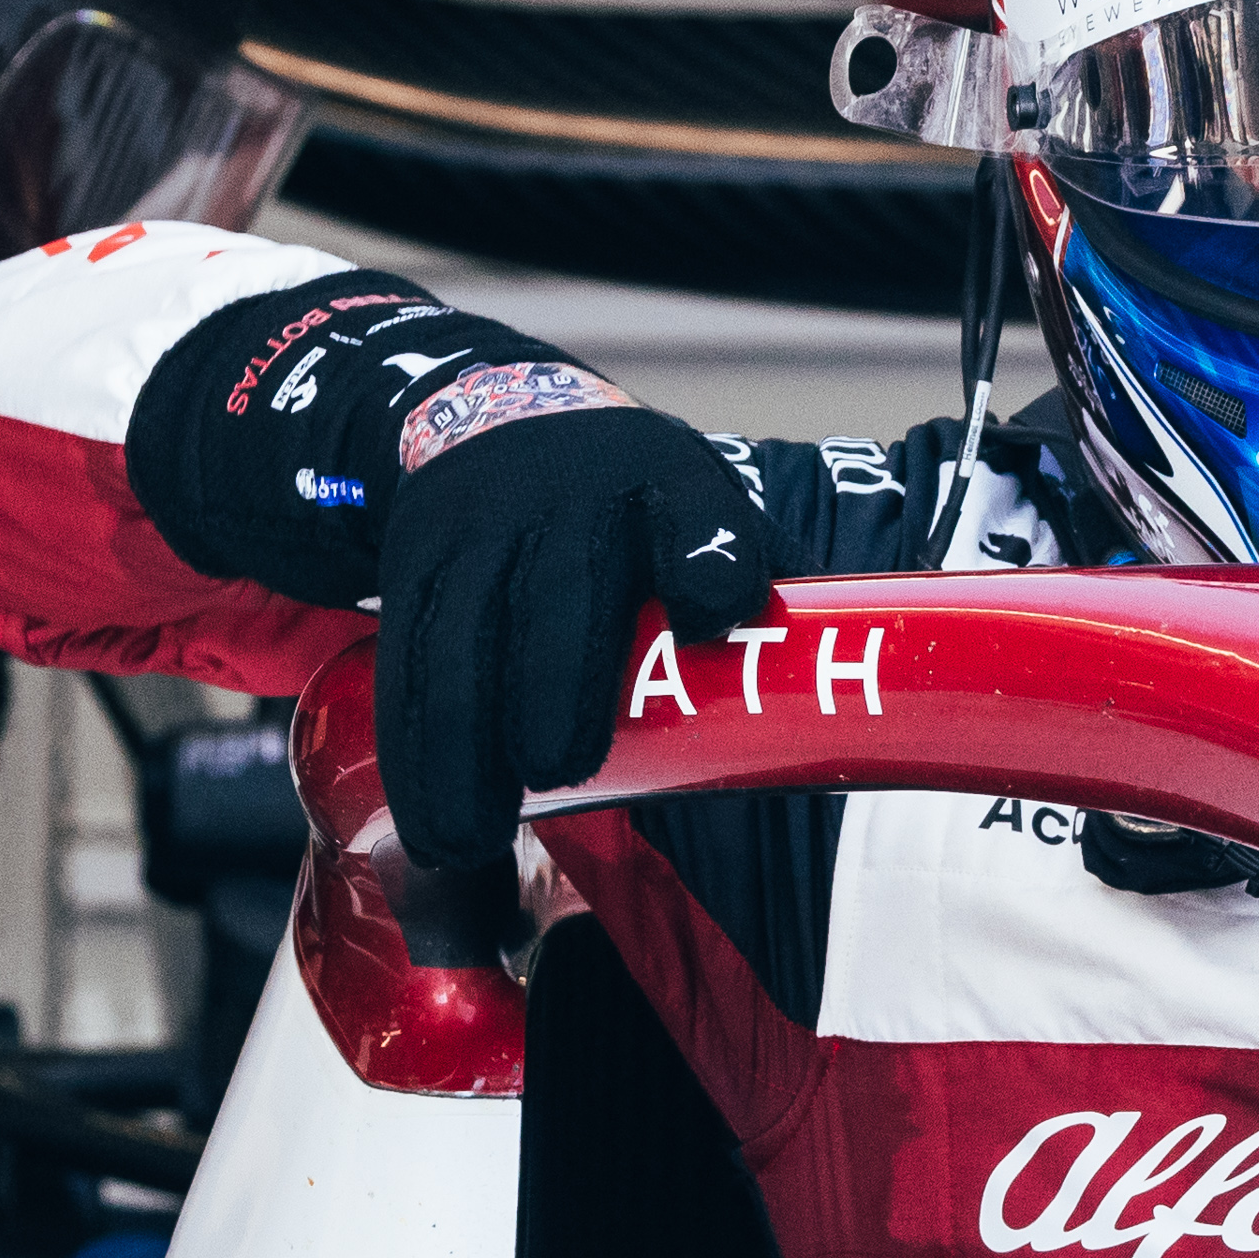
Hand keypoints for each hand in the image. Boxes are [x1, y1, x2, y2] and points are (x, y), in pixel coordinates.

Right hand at [372, 385, 764, 869]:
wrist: (492, 420)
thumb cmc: (632, 508)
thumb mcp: (698, 511)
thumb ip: (760, 597)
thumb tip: (854, 719)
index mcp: (666, 487)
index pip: (698, 517)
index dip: (709, 560)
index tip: (716, 613)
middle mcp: (568, 499)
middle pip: (563, 595)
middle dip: (557, 683)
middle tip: (561, 769)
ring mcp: (480, 531)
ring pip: (460, 641)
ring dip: (462, 746)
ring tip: (472, 837)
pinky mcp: (415, 568)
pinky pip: (404, 661)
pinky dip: (412, 749)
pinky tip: (428, 818)